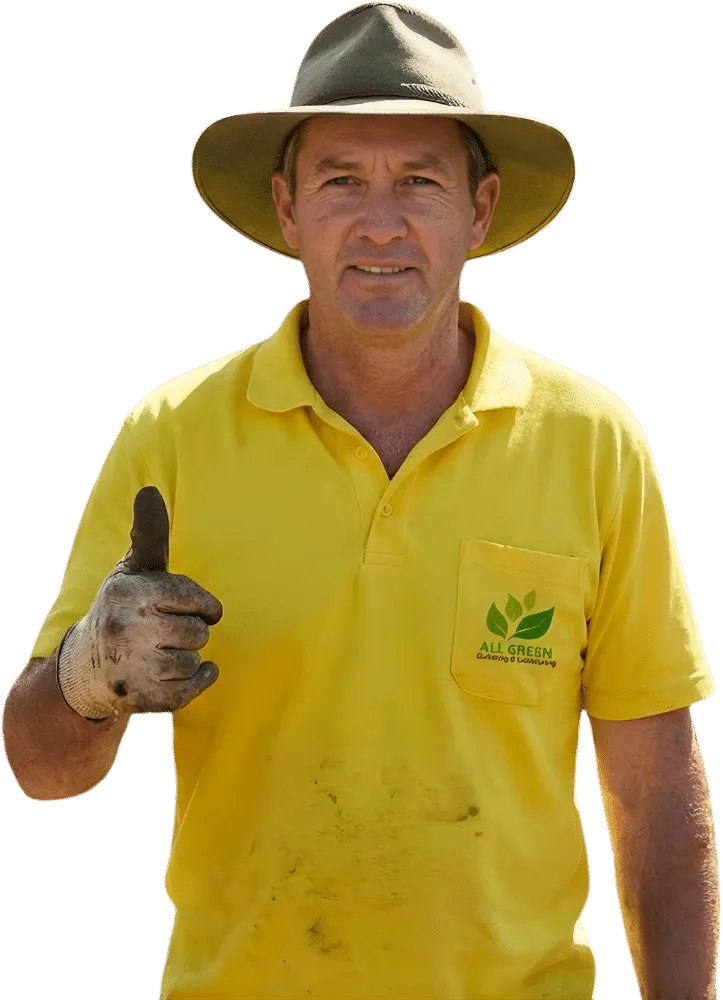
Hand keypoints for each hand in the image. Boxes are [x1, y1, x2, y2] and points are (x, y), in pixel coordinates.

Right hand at [58, 487, 222, 718]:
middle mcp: (128, 630)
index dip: (203, 604)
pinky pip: (192, 689)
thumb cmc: (121, 609)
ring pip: (194, 659)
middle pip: (198, 632)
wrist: (85, 669)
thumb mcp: (132, 570)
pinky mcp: (142, 698)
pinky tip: (184, 672)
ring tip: (166, 651)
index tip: (198, 608)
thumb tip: (150, 490)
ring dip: (189, 656)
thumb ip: (150, 535)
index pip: (192, 597)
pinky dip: (198, 680)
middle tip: (170, 632)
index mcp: (130, 593)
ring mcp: (133, 667)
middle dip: (192, 631)